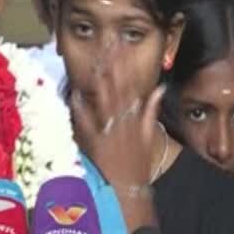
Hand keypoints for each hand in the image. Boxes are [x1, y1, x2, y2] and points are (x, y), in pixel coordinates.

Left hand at [71, 41, 166, 187]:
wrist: (129, 187)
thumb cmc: (138, 161)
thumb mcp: (149, 134)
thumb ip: (151, 110)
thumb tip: (158, 89)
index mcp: (135, 117)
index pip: (131, 86)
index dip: (125, 66)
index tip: (121, 48)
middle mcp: (123, 121)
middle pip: (117, 88)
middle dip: (112, 66)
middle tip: (107, 46)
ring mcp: (109, 130)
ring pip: (103, 101)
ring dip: (98, 82)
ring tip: (94, 62)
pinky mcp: (94, 141)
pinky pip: (86, 121)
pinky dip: (81, 108)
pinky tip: (74, 93)